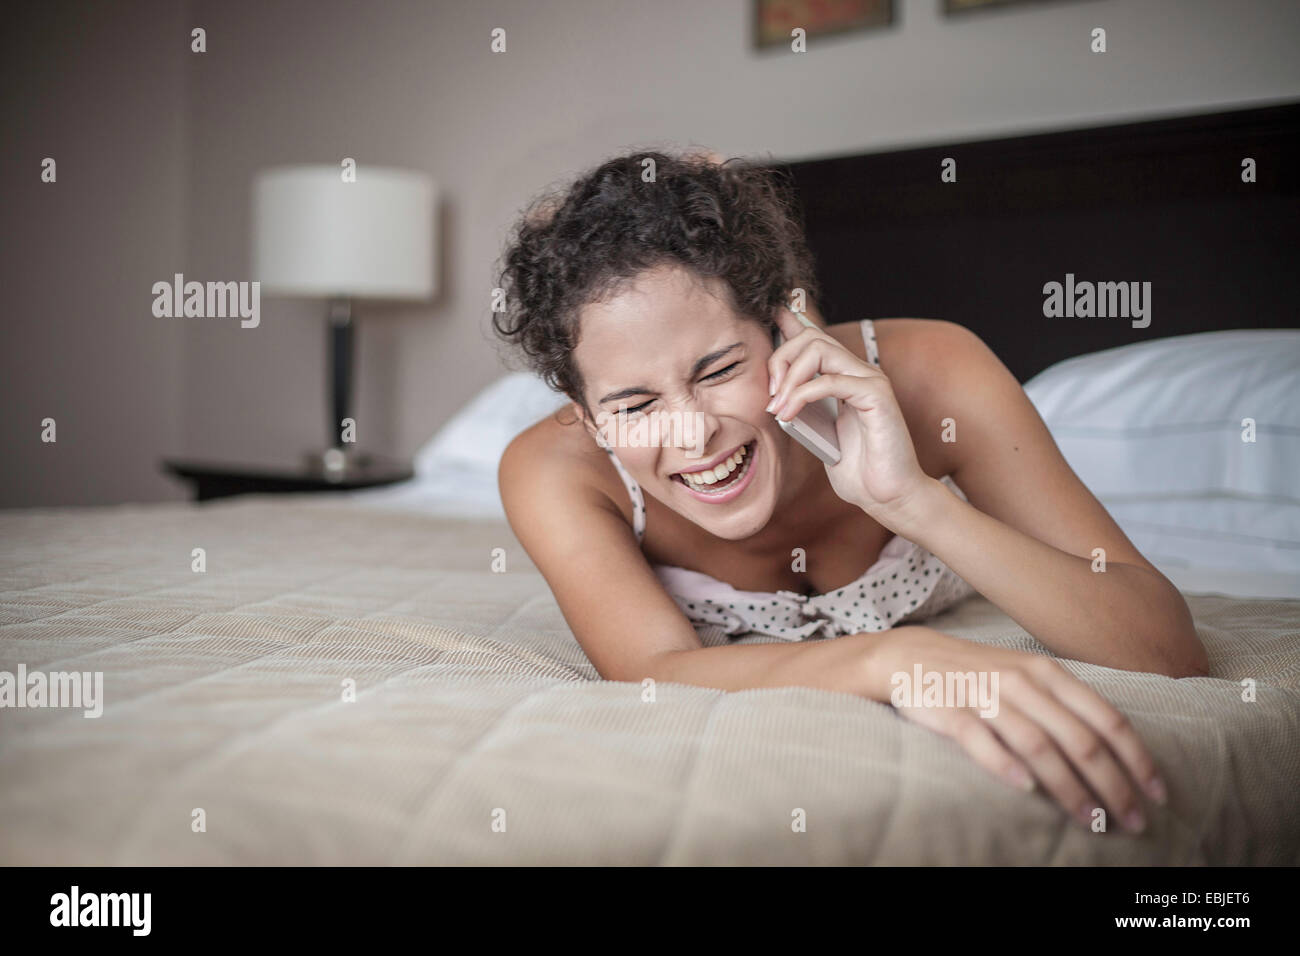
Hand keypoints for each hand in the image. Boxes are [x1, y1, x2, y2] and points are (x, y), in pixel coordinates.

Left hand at [767, 308, 928, 520]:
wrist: (888, 496)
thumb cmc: (858, 470)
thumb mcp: (817, 435)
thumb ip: (801, 410)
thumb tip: (774, 393)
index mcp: (846, 378)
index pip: (816, 338)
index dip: (791, 325)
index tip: (770, 318)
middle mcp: (859, 372)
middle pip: (812, 338)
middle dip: (781, 360)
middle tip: (769, 395)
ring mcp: (870, 381)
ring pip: (819, 350)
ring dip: (789, 376)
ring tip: (777, 407)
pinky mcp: (877, 396)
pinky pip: (831, 380)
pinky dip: (802, 395)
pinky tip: (789, 414)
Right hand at [867, 626, 1166, 832]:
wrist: (908, 656)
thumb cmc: (976, 673)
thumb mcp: (1026, 675)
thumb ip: (1065, 704)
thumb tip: (1115, 747)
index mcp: (1047, 673)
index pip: (1106, 719)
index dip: (1137, 759)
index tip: (1157, 794)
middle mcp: (1022, 682)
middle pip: (1080, 740)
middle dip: (1113, 785)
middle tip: (1132, 821)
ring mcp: (985, 696)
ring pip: (1039, 746)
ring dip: (1070, 788)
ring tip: (1091, 821)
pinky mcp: (949, 710)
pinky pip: (980, 740)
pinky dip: (1004, 765)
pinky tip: (1025, 789)